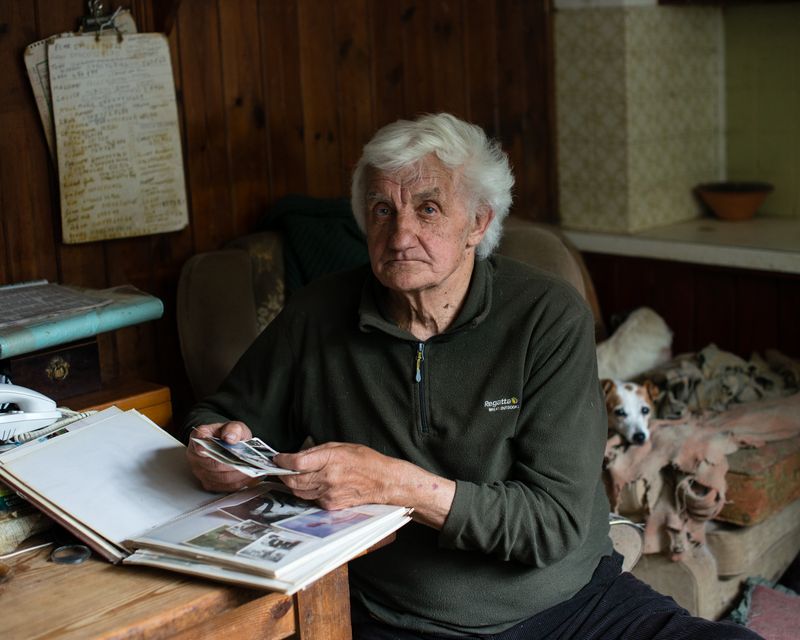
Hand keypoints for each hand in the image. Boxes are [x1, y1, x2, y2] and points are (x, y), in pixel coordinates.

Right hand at [187, 421, 252, 492]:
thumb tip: (230, 437)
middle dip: (233, 464)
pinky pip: (224, 487)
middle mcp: (196, 457)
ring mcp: (201, 472)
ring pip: (221, 478)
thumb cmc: (228, 435)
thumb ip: (232, 429)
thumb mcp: (234, 426)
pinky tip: (249, 476)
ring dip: (238, 475)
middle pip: (214, 465)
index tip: (206, 449)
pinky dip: (239, 482)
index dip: (202, 448)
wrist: (228, 444)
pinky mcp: (209, 483)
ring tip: (252, 470)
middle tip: (247, 462)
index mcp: (199, 438)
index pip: (198, 444)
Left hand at [274, 442, 454, 527]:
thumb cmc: (366, 460)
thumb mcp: (342, 446)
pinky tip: (314, 485)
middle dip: (283, 474)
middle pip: (293, 480)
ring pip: (299, 491)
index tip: (278, 458)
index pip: (296, 463)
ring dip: (293, 484)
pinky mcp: (331, 505)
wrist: (384, 482)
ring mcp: (329, 494)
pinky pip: (311, 499)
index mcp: (330, 459)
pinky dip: (308, 492)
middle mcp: (328, 478)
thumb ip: (319, 451)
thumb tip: (299, 454)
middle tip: (281, 469)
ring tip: (294, 476)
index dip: (283, 461)